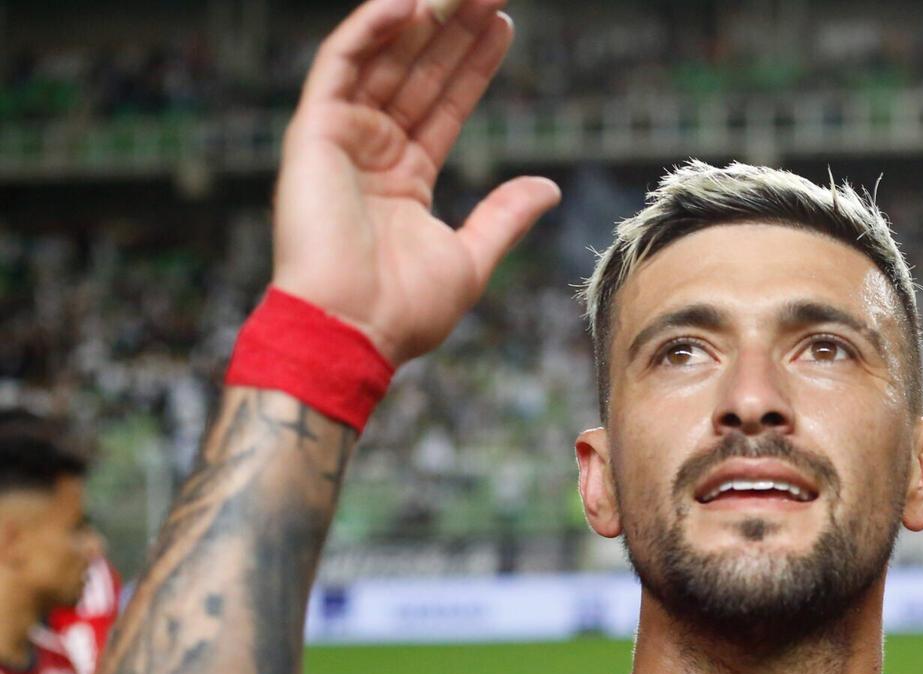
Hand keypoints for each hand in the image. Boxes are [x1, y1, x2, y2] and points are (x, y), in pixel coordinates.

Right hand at [271, 0, 560, 364]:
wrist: (351, 331)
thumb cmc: (403, 311)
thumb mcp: (472, 258)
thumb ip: (504, 216)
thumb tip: (548, 187)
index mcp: (404, 179)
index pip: (444, 106)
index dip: (473, 66)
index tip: (506, 28)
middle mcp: (371, 151)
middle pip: (418, 74)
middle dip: (454, 30)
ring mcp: (341, 138)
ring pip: (385, 60)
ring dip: (422, 18)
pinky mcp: (313, 131)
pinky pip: (339, 64)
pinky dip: (369, 29)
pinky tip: (407, 2)